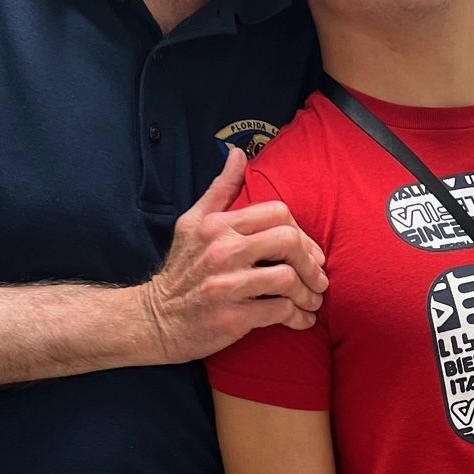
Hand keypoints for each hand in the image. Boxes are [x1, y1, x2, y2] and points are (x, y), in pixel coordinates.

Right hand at [142, 147, 328, 361]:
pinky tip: (301, 320)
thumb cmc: (181, 270)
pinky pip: (279, 312)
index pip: (277, 212)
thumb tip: (238, 153)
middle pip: (288, 241)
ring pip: (288, 278)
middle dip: (310, 261)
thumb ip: (220, 190)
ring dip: (308, 292)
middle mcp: (222, 251)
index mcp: (217, 225)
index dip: (301, 232)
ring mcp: (226, 285)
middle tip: (317, 276)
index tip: (307, 251)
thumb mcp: (192, 224)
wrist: (156, 320)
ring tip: (312, 300)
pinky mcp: (231, 318)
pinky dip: (297, 317)